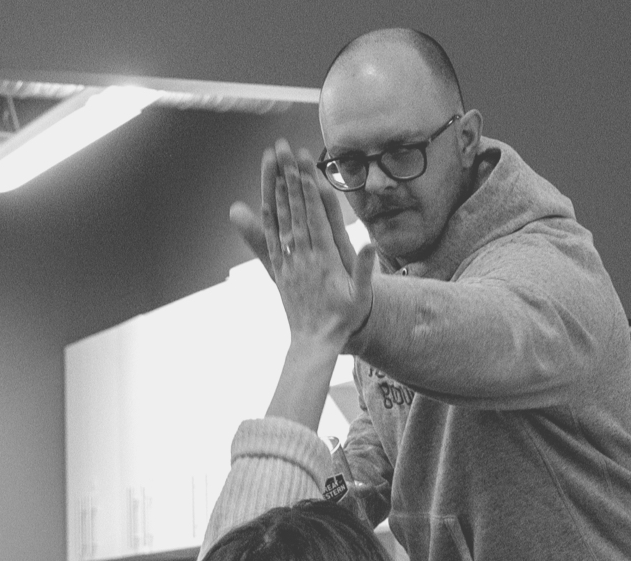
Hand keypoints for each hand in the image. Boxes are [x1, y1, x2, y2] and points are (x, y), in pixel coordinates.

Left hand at [230, 139, 374, 351]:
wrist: (315, 342)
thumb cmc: (344, 320)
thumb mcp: (361, 297)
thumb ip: (364, 271)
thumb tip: (369, 244)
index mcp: (323, 258)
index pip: (312, 215)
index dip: (305, 187)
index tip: (301, 163)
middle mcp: (302, 255)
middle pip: (293, 209)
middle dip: (287, 177)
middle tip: (281, 148)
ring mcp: (289, 261)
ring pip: (279, 219)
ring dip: (274, 190)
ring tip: (270, 162)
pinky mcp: (280, 269)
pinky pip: (271, 239)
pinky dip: (266, 217)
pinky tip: (262, 199)